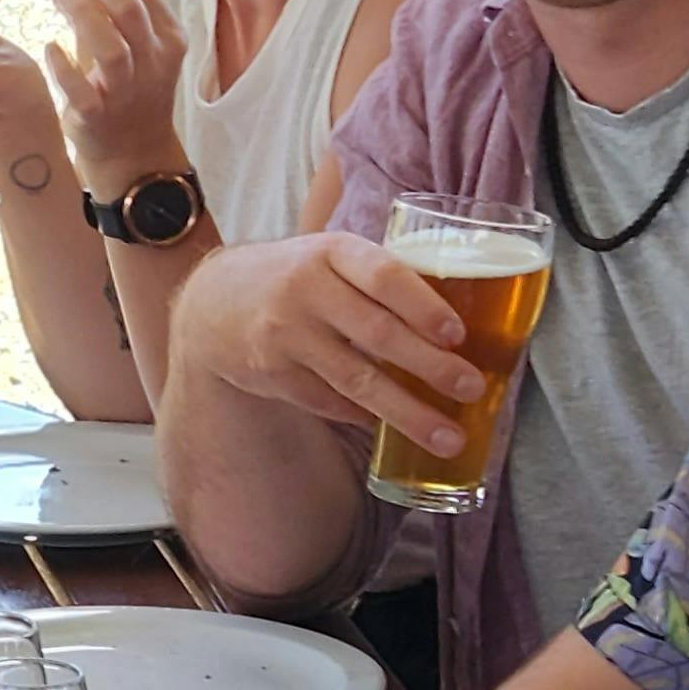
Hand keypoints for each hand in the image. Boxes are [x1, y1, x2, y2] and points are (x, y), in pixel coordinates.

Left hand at [39, 0, 189, 182]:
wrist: (134, 152)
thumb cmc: (128, 87)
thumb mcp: (129, 41)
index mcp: (168, 37)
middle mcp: (153, 61)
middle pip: (129, 10)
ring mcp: (127, 91)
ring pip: (110, 46)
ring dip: (82, 12)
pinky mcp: (98, 116)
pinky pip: (81, 88)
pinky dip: (64, 65)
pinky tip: (51, 46)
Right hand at [196, 229, 492, 455]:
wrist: (216, 301)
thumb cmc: (298, 276)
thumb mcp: (332, 255)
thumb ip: (382, 276)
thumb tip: (463, 314)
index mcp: (331, 252)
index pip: (384, 275)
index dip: (423, 306)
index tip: (458, 335)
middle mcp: (305, 291)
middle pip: (378, 334)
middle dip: (431, 366)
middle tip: (471, 388)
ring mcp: (286, 336)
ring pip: (357, 380)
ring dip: (407, 412)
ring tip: (448, 437)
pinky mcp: (273, 375)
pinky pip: (330, 402)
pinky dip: (365, 417)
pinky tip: (394, 429)